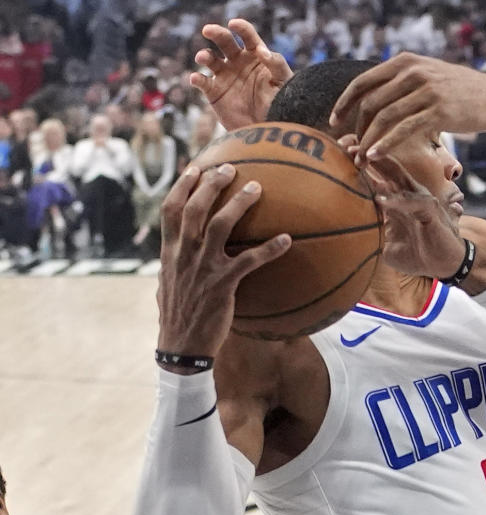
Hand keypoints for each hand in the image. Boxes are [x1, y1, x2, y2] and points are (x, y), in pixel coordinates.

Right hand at [156, 165, 290, 368]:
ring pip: (221, 225)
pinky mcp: (222, 284)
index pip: (170, 209)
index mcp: (170, 252)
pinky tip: (287, 239)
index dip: (182, 186)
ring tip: (257, 187)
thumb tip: (184, 251)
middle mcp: (184, 254)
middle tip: (230, 168)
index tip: (195, 168)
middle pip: (195, 208)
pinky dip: (269, 249)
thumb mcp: (169, 283)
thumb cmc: (179, 316)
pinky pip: (250, 261)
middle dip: (212, 184)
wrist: (181, 346)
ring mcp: (203, 268)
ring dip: (239, 204)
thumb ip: (177, 262)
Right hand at [190, 19, 292, 130]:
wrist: (268, 128)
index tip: (234, 24)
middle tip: (208, 30)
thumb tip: (263, 51)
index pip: (247, 36)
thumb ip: (276, 64)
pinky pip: (202, 82)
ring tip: (203, 58)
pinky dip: (196, 78)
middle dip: (216, 33)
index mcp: (255, 54)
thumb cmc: (280, 103)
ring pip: (209, 59)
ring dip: (204, 55)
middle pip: (224, 41)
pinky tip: (196, 78)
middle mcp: (237, 61)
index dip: (241, 28)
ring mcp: (224, 75)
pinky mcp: (213, 91)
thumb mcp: (283, 82)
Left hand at [329, 52, 485, 159]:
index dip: (344, 103)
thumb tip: (371, 94)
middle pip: (371, 102)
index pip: (363, 82)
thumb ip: (401, 80)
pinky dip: (386, 144)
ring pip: (384, 117)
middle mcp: (413, 72)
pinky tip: (375, 155)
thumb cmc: (458, 92)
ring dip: (368, 140)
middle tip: (350, 148)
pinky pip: (404, 129)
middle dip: (356, 128)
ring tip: (360, 158)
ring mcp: (426, 91)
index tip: (334, 121)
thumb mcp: (427, 75)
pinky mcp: (438, 111)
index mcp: (405, 62)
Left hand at [358, 154, 463, 278]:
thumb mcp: (387, 243)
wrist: (443, 266)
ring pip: (400, 178)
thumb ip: (372, 233)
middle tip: (346, 145)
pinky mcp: (431, 211)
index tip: (338, 152)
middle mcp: (410, 193)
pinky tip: (380, 201)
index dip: (360, 163)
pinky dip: (397, 201)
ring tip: (360, 161)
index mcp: (398, 198)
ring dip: (381, 168)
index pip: (378, 175)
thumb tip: (347, 235)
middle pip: (388, 168)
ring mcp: (421, 199)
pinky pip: (413, 202)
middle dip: (368, 155)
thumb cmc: (416, 254)